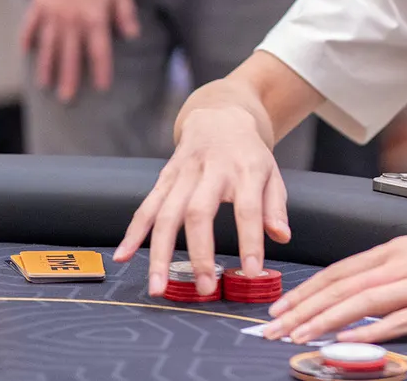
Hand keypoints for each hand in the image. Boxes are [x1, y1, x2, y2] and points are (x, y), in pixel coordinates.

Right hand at [22, 0, 139, 101]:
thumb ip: (125, 12)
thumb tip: (131, 35)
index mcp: (93, 18)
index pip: (98, 51)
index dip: (100, 70)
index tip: (101, 87)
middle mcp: (71, 20)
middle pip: (70, 55)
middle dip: (69, 77)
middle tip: (67, 98)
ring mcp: (52, 13)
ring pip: (48, 45)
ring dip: (47, 66)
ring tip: (45, 84)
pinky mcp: (39, 3)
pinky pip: (31, 24)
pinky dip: (27, 38)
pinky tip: (25, 51)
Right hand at [113, 105, 291, 296]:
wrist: (219, 117)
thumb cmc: (249, 155)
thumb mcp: (271, 173)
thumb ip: (275, 206)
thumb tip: (282, 237)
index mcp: (245, 169)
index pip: (248, 208)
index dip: (250, 240)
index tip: (251, 271)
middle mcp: (212, 170)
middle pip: (199, 212)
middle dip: (199, 253)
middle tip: (204, 289)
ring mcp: (184, 173)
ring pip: (166, 213)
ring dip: (159, 252)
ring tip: (157, 287)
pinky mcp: (164, 177)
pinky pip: (146, 206)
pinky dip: (134, 232)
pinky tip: (123, 256)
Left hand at [261, 202, 406, 344]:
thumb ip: (391, 270)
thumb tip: (360, 293)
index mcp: (395, 250)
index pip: (339, 271)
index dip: (305, 291)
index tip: (280, 308)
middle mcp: (403, 264)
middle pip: (342, 288)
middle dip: (303, 309)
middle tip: (273, 330)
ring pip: (364, 303)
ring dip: (327, 320)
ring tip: (299, 336)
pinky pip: (403, 319)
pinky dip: (374, 330)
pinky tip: (352, 340)